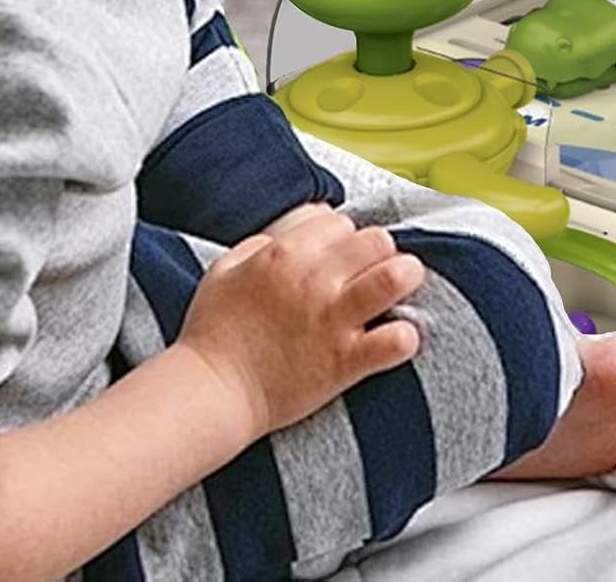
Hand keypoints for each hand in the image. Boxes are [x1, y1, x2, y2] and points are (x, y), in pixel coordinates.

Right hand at [176, 205, 424, 443]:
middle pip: (377, 240)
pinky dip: (404, 337)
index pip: (342, 223)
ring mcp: (333, 320)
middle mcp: (315, 280)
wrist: (210, 393)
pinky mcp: (345, 362)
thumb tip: (297, 232)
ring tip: (401, 289)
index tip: (341, 259)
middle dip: (381, 252)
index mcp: (286, 253)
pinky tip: (396, 338)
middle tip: (374, 271)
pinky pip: (396, 340)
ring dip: (405, 278)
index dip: (345, 240)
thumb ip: (263, 242)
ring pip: (395, 277)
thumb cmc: (213, 332)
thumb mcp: (226, 268)